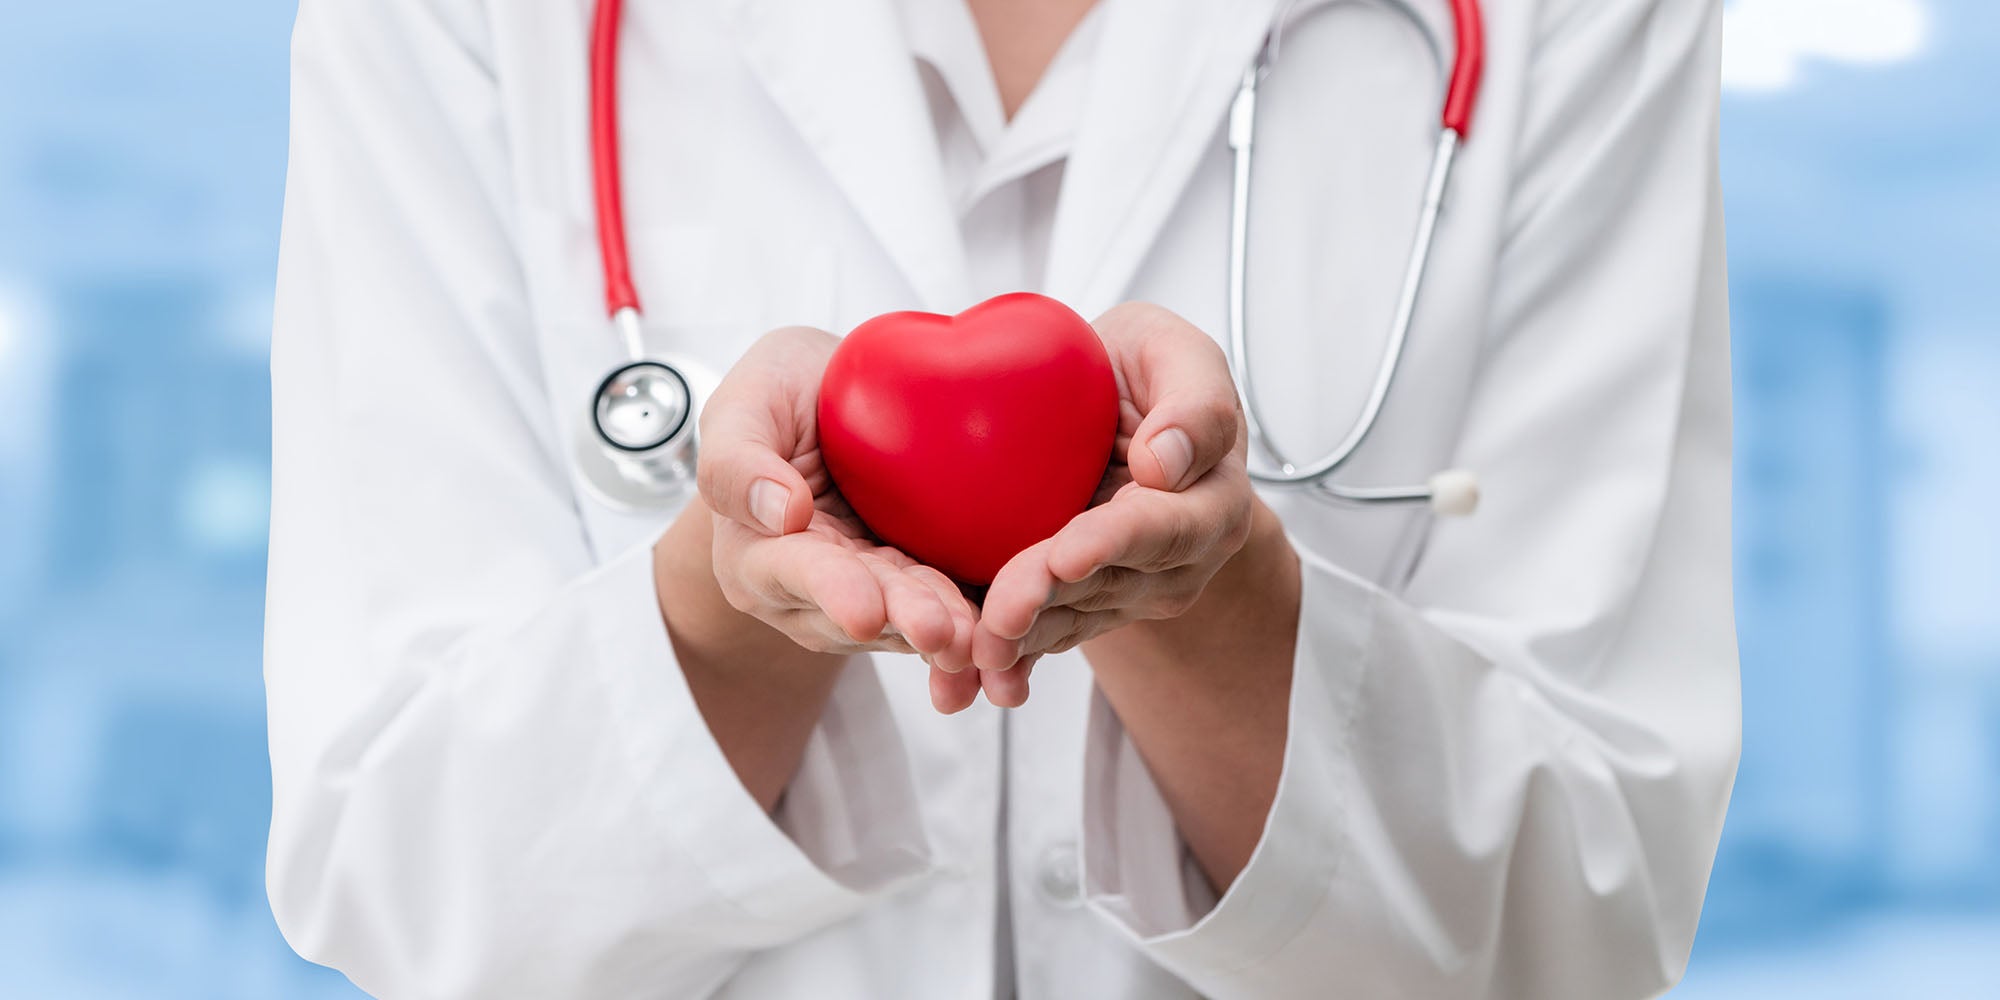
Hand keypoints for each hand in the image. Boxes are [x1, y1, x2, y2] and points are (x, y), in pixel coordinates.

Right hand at [697, 327, 982, 710]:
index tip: (865, 609)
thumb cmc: (778, 396)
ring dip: (948, 632)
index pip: (795, 574)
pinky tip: (1008, 634)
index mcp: (758, 555)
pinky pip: (950, 609)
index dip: (832, 591)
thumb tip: (780, 514)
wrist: (834, 400)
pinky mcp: (922, 587)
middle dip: (904, 621)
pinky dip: (978, 622)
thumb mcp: (744, 404)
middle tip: (942, 631)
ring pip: (909, 620)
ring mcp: (870, 595)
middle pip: (863, 609)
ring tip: (982, 637)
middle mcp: (811, 593)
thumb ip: (737, 460)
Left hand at [972, 303, 1254, 688]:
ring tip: (972, 653)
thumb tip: (1167, 463)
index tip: (1067, 552)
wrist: (1115, 410)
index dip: (1113, 542)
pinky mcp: (1074, 605)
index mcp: (1208, 505)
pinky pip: (1039, 634)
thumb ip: (1196, 404)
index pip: (1161, 526)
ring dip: (1020, 640)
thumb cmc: (1150, 372)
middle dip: (1049, 600)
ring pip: (1067, 619)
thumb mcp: (1179, 354)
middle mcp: (1171, 564)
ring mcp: (1122, 592)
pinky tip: (962, 679)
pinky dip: (1003, 656)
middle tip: (999, 613)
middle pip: (1104, 584)